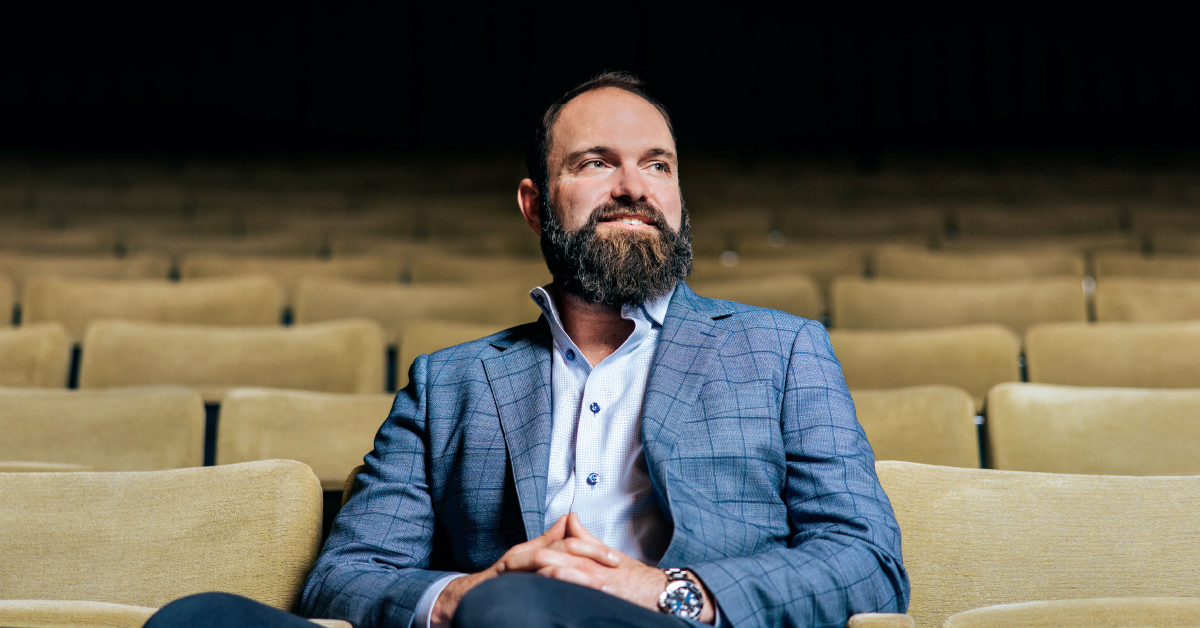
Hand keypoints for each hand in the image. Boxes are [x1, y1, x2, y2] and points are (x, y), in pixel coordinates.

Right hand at [431, 514, 612, 625]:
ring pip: (550, 571)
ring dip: (577, 578)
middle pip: (561, 552)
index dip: (593, 549)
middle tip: (614, 567)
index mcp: (532, 550)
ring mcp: (518, 574)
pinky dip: (556, 592)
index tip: (615, 558)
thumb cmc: (501, 578)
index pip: (568, 543)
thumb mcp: (526, 554)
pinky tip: (574, 600)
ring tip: (599, 586)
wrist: (470, 597)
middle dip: (590, 558)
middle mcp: (524, 558)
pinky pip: (538, 589)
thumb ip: (548, 539)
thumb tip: (569, 519)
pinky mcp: (514, 589)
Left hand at [519, 514, 717, 623]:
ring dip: (535, 570)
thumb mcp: (607, 555)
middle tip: (503, 565)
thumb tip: (570, 520)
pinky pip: (575, 584)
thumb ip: (586, 538)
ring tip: (514, 574)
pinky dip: (557, 582)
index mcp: (587, 555)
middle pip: (552, 555)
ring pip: (559, 568)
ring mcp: (593, 577)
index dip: (531, 553)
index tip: (510, 558)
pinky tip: (542, 583)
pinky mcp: (601, 590)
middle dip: (526, 561)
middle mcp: (588, 563)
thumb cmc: (635, 578)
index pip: (554, 548)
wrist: (660, 592)